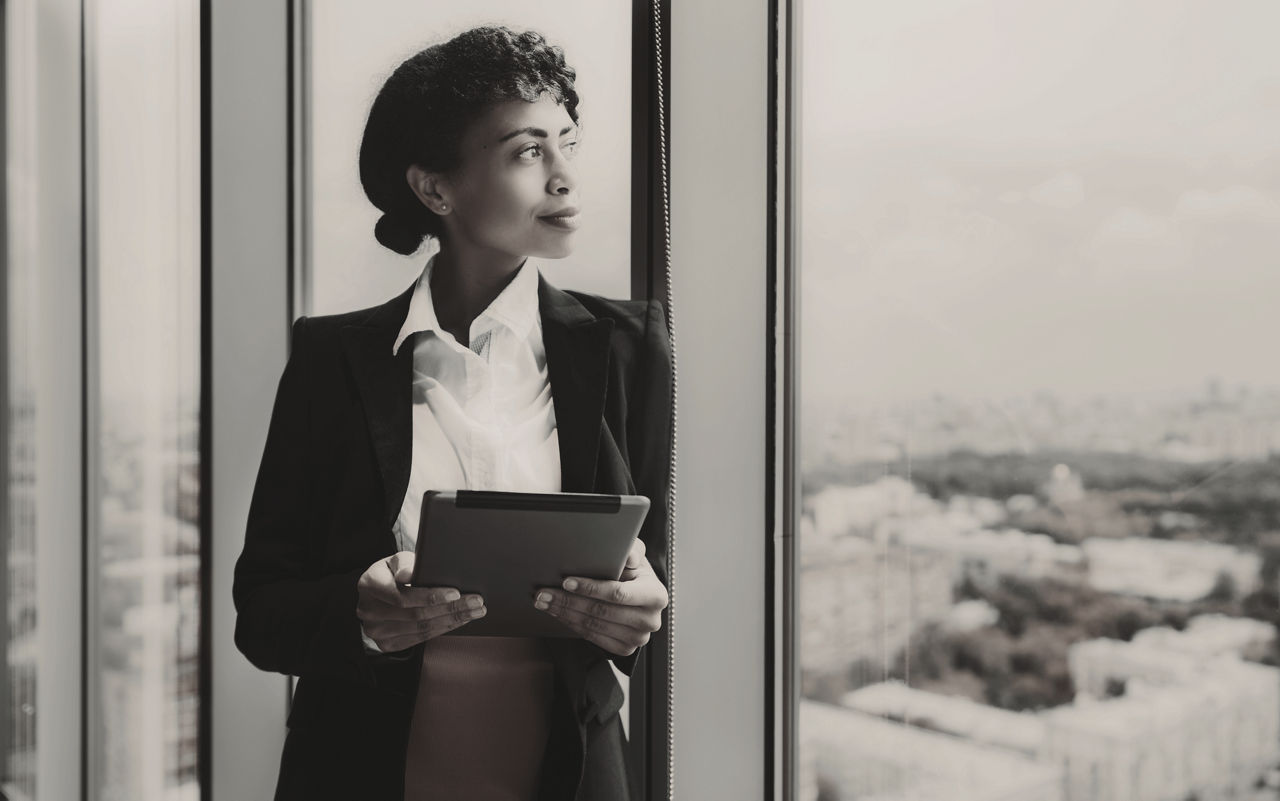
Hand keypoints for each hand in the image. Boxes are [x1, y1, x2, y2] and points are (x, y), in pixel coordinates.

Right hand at [356, 551, 485, 651]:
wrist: (378, 592)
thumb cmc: (392, 572)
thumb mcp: (396, 560)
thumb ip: (405, 563)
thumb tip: (408, 574)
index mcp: (369, 585)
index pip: (402, 596)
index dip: (431, 596)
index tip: (456, 592)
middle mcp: (369, 611)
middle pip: (415, 614)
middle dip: (451, 608)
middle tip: (476, 601)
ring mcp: (376, 631)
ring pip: (421, 628)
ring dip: (452, 620)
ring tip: (475, 611)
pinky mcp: (387, 644)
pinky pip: (420, 638)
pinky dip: (443, 629)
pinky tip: (459, 620)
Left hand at [533, 538, 666, 655]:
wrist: (638, 594)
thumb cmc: (634, 572)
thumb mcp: (636, 555)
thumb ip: (633, 549)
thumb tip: (629, 557)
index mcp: (656, 595)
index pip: (618, 594)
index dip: (590, 588)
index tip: (566, 582)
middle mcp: (650, 620)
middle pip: (601, 612)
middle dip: (568, 601)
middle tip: (544, 592)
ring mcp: (638, 638)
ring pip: (593, 626)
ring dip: (564, 613)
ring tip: (544, 601)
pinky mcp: (625, 649)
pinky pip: (592, 637)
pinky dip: (571, 624)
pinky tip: (558, 613)